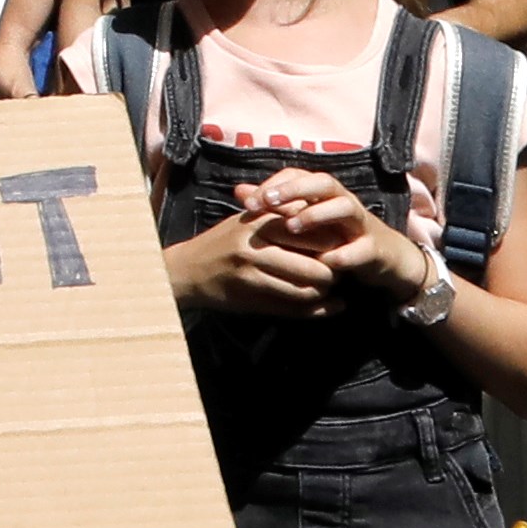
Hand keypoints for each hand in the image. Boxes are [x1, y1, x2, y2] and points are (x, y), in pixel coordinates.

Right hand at [167, 207, 331, 316]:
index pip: (312, 232)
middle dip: (334, 272)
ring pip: (307, 288)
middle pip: (316, 263)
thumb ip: (282, 217)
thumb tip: (324, 224)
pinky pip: (293, 307)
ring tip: (328, 290)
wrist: (187, 269)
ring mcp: (253, 272)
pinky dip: (318, 310)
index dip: (333, 244)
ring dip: (324, 292)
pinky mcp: (249, 296)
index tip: (338, 250)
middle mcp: (257, 245)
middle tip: (338, 274)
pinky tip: (330, 307)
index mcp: (260, 220)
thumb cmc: (224, 242)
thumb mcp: (249, 220)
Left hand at [237, 163, 435, 303]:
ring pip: (345, 208)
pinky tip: (327, 262)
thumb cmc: (336, 237)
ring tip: (293, 227)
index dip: (273, 184)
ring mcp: (361, 224)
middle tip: (267, 202)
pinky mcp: (375, 248)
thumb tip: (238, 191)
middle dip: (294, 189)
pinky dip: (345, 254)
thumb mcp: (304, 220)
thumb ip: (274, 206)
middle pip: (322, 182)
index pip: (297, 175)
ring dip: (318, 215)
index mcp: (324, 194)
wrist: (384, 259)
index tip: (247, 202)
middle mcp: (343, 202)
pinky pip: (363, 248)